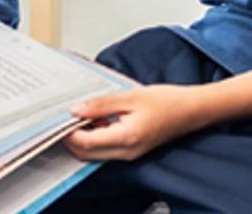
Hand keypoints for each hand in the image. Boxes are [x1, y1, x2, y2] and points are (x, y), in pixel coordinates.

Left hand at [64, 84, 209, 161]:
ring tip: (84, 113)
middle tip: (66, 116)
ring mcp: (129, 154)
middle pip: (86, 153)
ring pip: (94, 153)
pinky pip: (106, 149)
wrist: (191, 110)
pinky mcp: (132, 150)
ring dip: (84, 137)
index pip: (84, 143)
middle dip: (71, 137)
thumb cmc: (167, 102)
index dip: (68, 132)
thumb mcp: (130, 97)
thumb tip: (75, 110)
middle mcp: (126, 152)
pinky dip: (96, 136)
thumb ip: (101, 105)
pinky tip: (99, 117)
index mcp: (125, 139)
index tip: (59, 116)